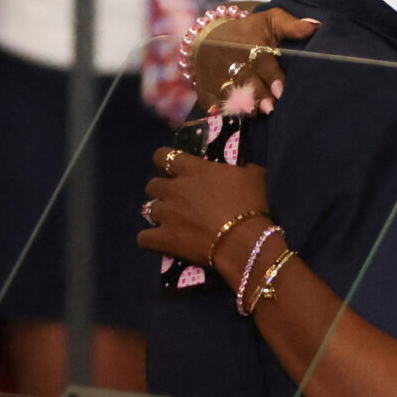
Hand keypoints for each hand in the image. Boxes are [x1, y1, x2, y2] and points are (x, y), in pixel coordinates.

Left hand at [138, 148, 270, 277]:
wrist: (245, 241)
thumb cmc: (251, 204)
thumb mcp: (253, 175)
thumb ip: (239, 167)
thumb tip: (239, 166)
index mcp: (192, 169)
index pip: (162, 155)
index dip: (165, 161)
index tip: (174, 168)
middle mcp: (173, 188)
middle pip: (152, 185)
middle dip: (162, 190)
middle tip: (177, 199)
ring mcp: (166, 214)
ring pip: (147, 209)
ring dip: (158, 213)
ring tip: (171, 221)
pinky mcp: (163, 238)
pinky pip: (143, 237)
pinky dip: (150, 239)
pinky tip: (161, 240)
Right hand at [195, 4, 320, 115]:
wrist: (209, 36)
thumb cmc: (249, 31)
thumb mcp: (269, 21)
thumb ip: (291, 25)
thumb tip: (316, 26)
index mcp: (249, 43)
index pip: (261, 60)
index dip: (271, 76)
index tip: (281, 90)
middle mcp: (229, 59)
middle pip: (244, 79)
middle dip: (258, 94)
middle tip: (270, 108)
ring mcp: (213, 75)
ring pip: (228, 92)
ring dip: (242, 104)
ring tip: (255, 113)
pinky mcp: (203, 88)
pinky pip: (211, 102)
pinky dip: (222, 110)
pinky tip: (234, 115)